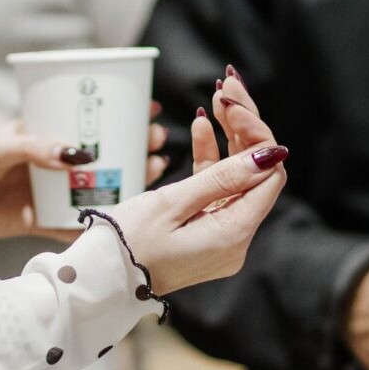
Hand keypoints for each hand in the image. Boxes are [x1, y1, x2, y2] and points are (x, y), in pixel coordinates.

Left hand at [0, 108, 169, 242]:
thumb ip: (34, 149)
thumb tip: (76, 152)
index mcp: (38, 137)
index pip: (85, 123)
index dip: (118, 116)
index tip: (149, 109)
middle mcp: (46, 164)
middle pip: (99, 157)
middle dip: (133, 148)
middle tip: (158, 142)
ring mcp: (44, 193)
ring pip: (94, 188)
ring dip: (125, 181)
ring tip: (154, 170)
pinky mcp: (35, 222)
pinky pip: (71, 225)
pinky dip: (96, 224)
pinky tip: (125, 220)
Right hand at [100, 70, 288, 292]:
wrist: (98, 281)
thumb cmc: (126, 245)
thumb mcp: (172, 204)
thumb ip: (222, 176)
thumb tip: (270, 154)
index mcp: (232, 234)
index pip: (268, 174)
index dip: (256, 133)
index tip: (231, 104)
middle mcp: (235, 239)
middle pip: (256, 173)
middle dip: (243, 127)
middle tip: (225, 87)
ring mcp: (221, 237)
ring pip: (237, 178)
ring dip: (227, 139)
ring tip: (213, 100)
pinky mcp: (205, 232)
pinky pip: (217, 191)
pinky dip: (210, 161)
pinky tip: (200, 128)